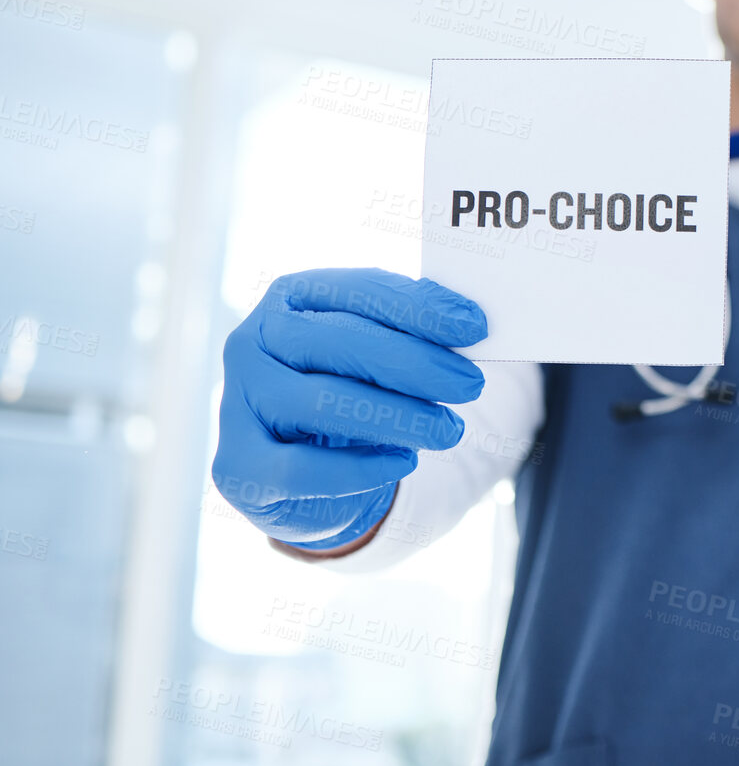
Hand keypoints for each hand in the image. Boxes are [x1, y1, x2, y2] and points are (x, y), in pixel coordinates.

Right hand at [213, 268, 485, 548]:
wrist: (298, 474)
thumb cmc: (346, 391)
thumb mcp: (374, 353)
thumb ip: (412, 331)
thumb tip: (470, 322)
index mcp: (290, 298)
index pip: (358, 291)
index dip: (419, 309)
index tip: (475, 328)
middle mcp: (252, 342)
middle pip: (341, 343)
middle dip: (417, 364)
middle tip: (471, 384)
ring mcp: (237, 403)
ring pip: (325, 402)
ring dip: (399, 416)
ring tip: (449, 430)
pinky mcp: (239, 466)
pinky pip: (302, 468)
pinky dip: (361, 468)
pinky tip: (404, 462)